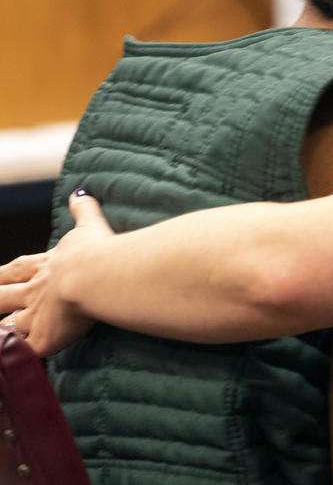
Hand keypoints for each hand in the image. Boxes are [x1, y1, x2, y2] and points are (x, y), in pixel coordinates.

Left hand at [0, 190, 113, 355]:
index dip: (3, 274)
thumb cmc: (99, 252)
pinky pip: (24, 353)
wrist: (99, 275)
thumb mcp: (91, 227)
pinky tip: (9, 365)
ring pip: (9, 327)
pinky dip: (15, 358)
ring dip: (2, 329)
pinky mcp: (45, 339)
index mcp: (47, 266)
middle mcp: (36, 292)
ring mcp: (38, 316)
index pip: (18, 269)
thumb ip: (85, 211)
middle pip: (4, 296)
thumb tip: (80, 193)